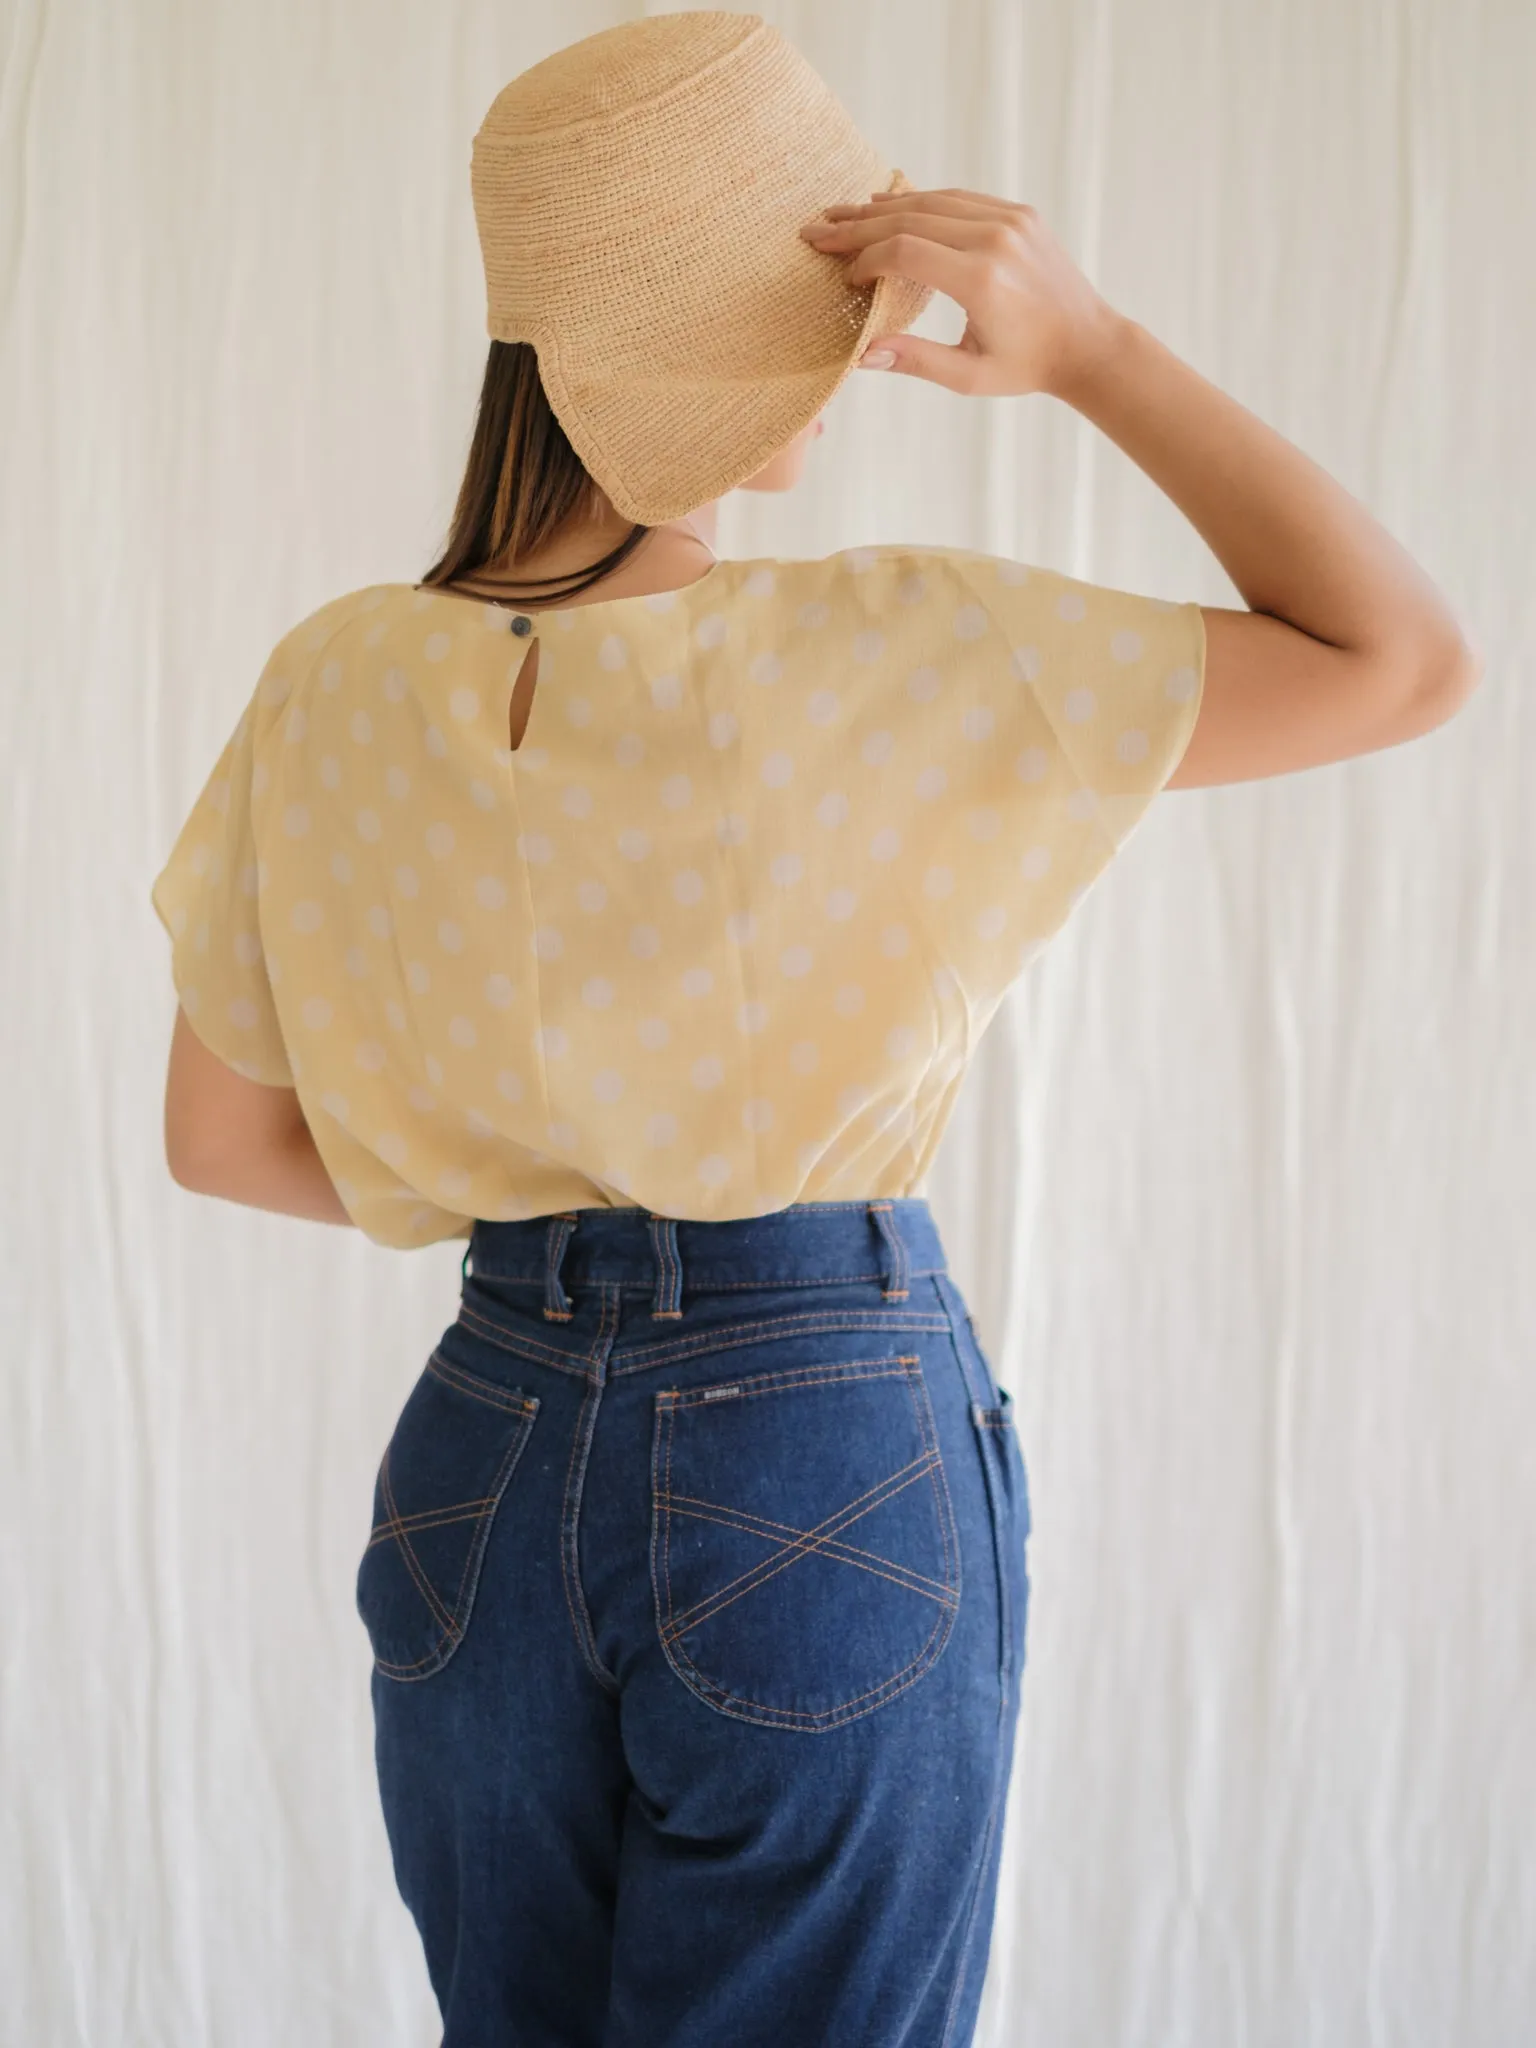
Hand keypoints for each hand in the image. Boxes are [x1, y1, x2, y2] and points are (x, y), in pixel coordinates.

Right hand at [800, 188, 1125, 400]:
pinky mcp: (1018, 213)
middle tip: (817, 230)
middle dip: (858, 226)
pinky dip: (920, 202)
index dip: (865, 259)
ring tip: (844, 216)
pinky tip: (889, 208)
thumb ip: (915, 361)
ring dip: (882, 208)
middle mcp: (996, 239)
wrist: (1087, 343)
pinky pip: (958, 199)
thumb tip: (861, 355)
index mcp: (982, 280)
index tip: (845, 277)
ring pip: (931, 202)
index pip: (904, 251)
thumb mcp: (969, 377)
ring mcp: (1010, 219)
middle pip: (910, 218)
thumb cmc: (1026, 366)